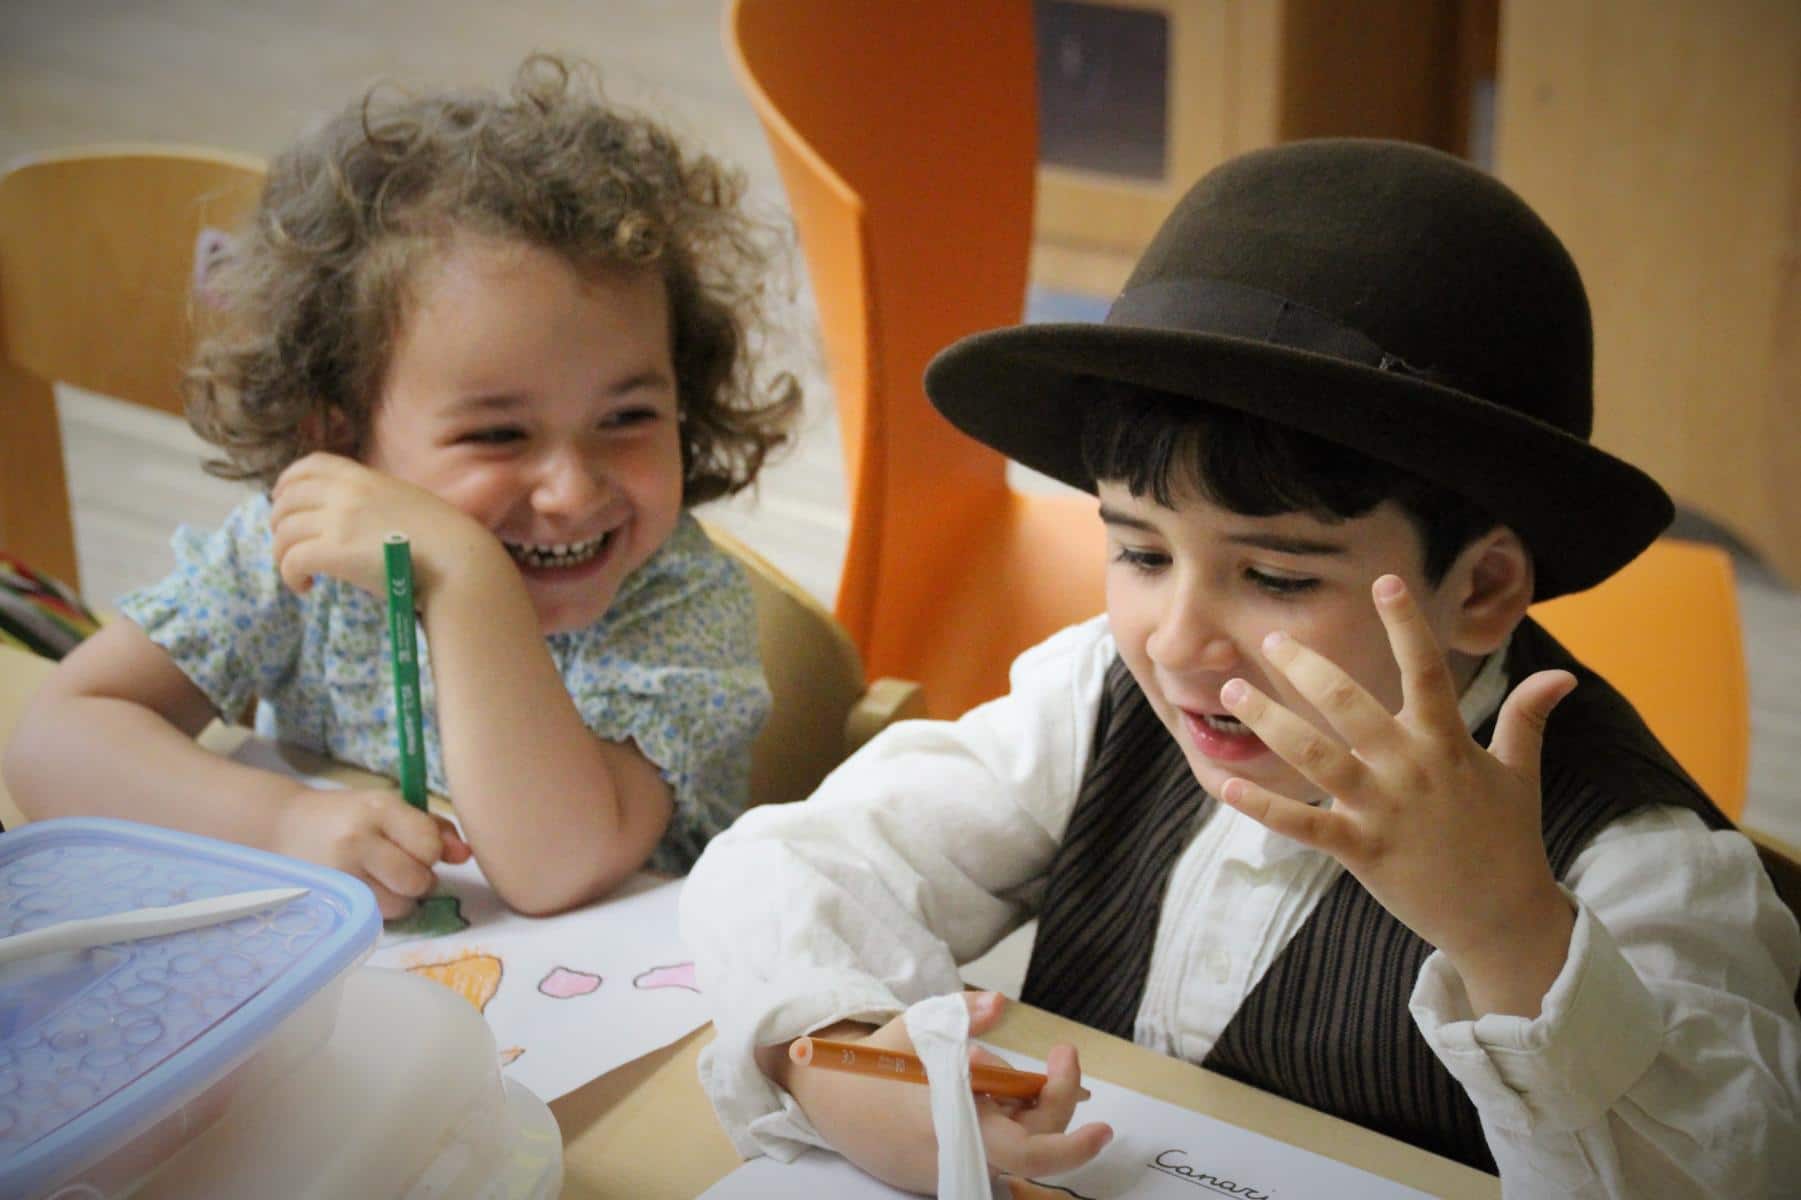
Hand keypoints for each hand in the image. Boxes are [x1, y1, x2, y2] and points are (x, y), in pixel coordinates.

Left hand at [269, 452, 499, 603]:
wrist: (457, 560)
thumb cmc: (441, 538)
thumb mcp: (405, 500)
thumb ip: (374, 501)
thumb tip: (352, 519)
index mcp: (363, 477)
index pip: (309, 466)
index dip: (286, 482)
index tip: (283, 500)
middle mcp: (345, 493)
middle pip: (287, 500)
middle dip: (278, 522)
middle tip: (289, 544)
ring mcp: (338, 522)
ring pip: (284, 532)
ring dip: (282, 553)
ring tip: (299, 571)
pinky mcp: (334, 553)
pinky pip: (292, 560)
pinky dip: (290, 575)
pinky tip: (305, 587)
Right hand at [271, 785, 470, 918]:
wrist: (284, 826)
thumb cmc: (350, 816)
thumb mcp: (392, 809)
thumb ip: (436, 829)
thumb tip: (466, 855)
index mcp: (380, 809)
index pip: (429, 844)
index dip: (432, 852)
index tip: (420, 848)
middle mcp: (358, 840)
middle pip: (418, 881)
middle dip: (421, 879)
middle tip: (404, 867)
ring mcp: (340, 873)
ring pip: (400, 906)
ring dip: (403, 898)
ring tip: (385, 879)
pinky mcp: (329, 899)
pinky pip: (377, 917)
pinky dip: (382, 908)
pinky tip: (368, 889)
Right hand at [770, 992, 1111, 1194]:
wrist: (835, 1106)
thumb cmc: (877, 1066)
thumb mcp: (913, 1029)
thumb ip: (959, 1016)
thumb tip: (998, 1003)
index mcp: (955, 1126)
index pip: (1029, 1152)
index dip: (1073, 1146)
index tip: (1105, 1125)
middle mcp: (961, 1156)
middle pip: (1035, 1142)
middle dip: (1056, 1097)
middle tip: (1060, 1053)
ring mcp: (960, 1167)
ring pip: (1019, 1143)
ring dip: (1029, 1107)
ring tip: (1008, 1071)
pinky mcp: (957, 1168)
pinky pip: (1000, 1147)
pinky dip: (1009, 1118)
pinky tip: (993, 1092)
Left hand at [1215, 574, 1577, 1013]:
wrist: (1502, 918)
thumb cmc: (1507, 839)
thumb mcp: (1519, 773)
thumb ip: (1527, 718)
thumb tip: (1563, 674)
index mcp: (1447, 744)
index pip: (1426, 671)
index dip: (1406, 625)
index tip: (1385, 581)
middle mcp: (1411, 769)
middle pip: (1350, 706)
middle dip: (1307, 669)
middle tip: (1272, 641)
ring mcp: (1383, 811)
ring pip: (1315, 757)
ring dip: (1270, 722)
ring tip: (1233, 692)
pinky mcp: (1361, 851)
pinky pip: (1303, 825)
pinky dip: (1263, 805)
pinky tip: (1225, 783)